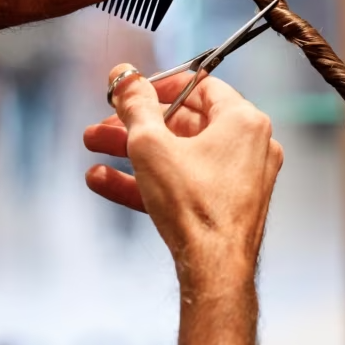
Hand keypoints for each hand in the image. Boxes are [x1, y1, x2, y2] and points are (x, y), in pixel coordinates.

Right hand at [83, 65, 283, 286]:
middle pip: (185, 123)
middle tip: (103, 125)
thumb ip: (135, 105)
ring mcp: (241, 178)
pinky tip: (104, 180)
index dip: (161, 85)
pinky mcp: (227, 206)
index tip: (132, 92)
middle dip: (136, 125)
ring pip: (180, 156)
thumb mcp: (151, 144)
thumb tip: (123, 75)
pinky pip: (185, 184)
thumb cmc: (194, 204)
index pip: (202, 85)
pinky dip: (150, 180)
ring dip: (134, 153)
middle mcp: (250, 146)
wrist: (214, 269)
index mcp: (244, 121)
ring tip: (94, 149)